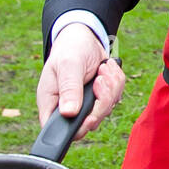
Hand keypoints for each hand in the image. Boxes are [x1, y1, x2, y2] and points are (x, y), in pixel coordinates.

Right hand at [36, 23, 125, 140]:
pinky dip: (116, 82)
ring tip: (103, 69)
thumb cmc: (70, 49)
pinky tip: (108, 69)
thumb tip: (69, 113)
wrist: (84, 38)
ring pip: (106, 110)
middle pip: (90, 123)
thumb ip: (69, 89)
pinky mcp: (100, 98)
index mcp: (52, 103)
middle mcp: (68, 108)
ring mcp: (86, 105)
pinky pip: (116, 98)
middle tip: (99, 79)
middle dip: (101, 100)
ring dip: (111, 87)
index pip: (61, 131)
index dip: (79, 128)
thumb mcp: (69, 65)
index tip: (91, 115)